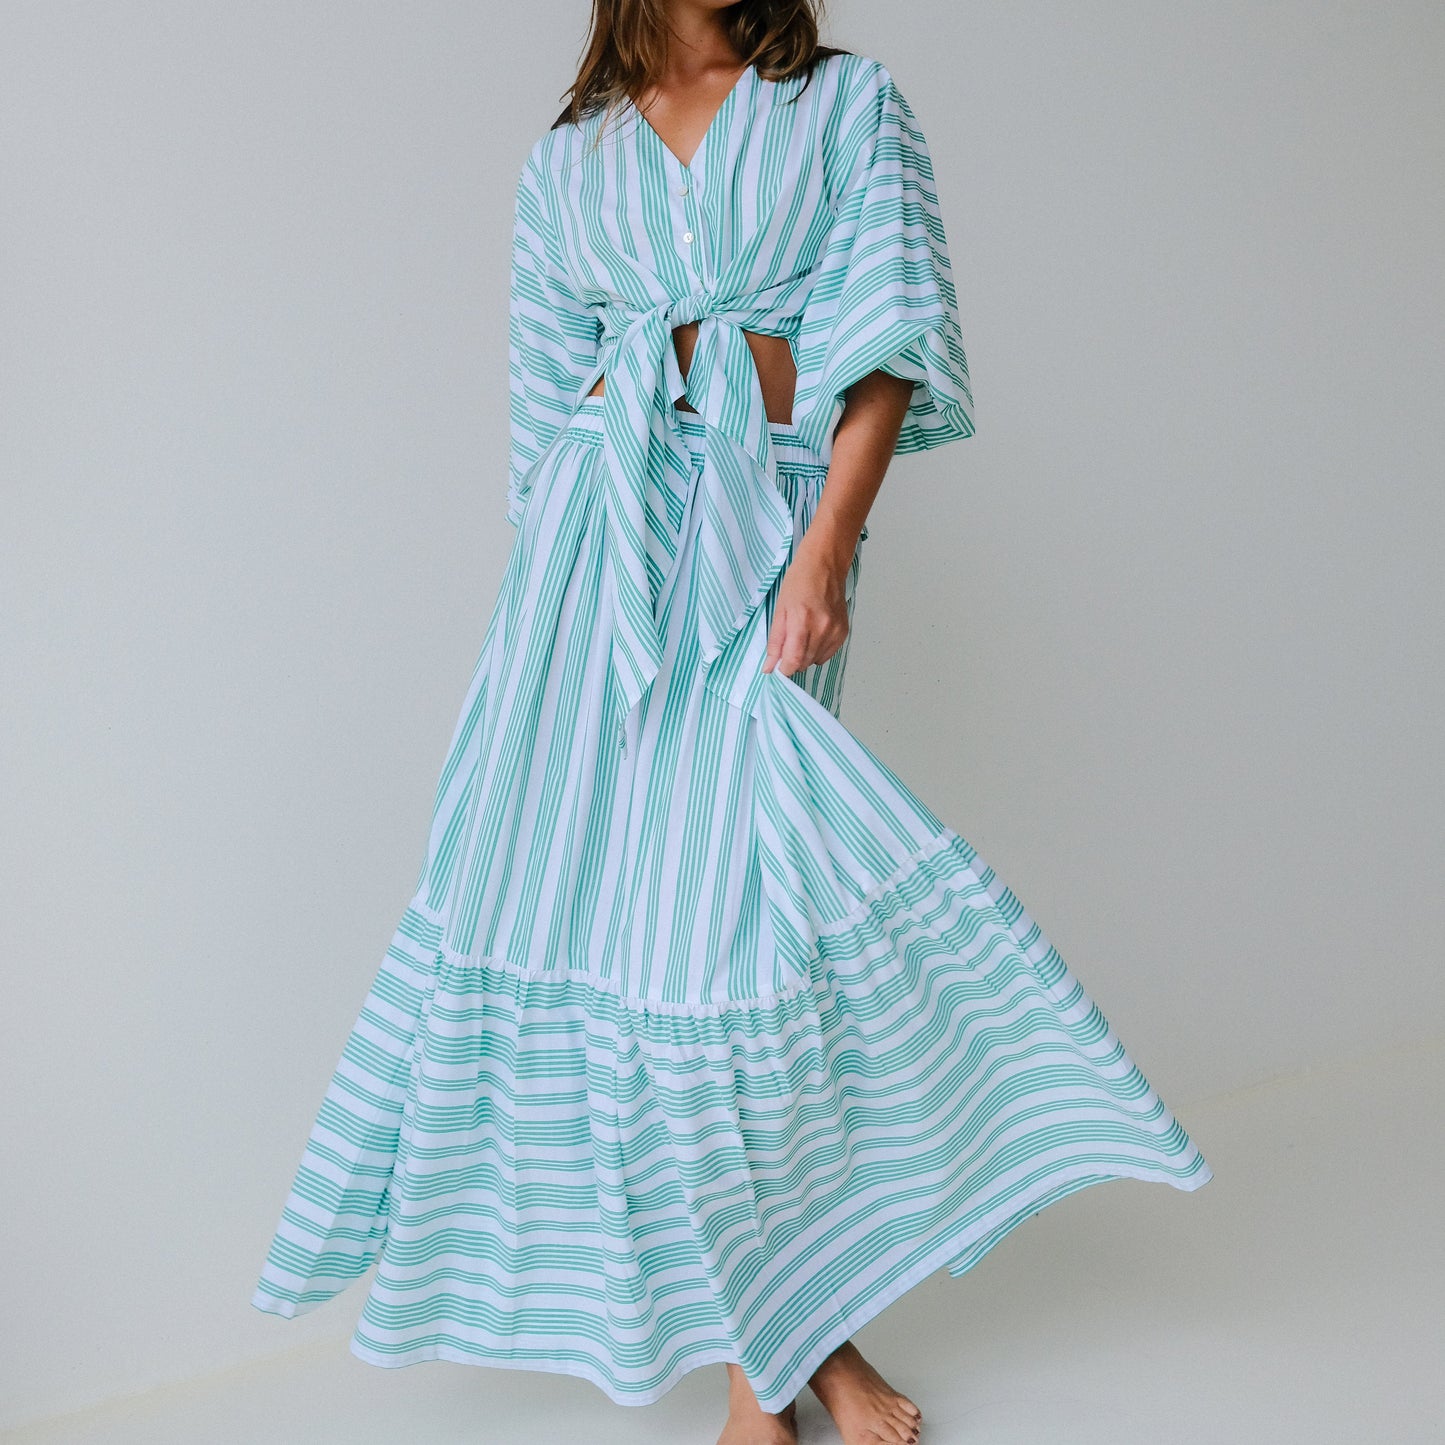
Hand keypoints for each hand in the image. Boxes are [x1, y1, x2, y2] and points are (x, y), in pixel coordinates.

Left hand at [761, 532, 852, 676]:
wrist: (824, 565)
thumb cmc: (799, 582)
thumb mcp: (780, 610)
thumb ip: (775, 641)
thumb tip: (770, 667)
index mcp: (802, 621)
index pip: (794, 660)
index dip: (784, 669)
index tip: (778, 667)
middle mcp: (822, 629)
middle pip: (805, 663)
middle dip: (793, 661)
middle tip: (788, 644)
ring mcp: (835, 631)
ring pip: (816, 660)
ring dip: (805, 656)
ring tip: (802, 634)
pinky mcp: (844, 632)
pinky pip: (827, 654)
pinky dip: (818, 651)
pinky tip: (814, 634)